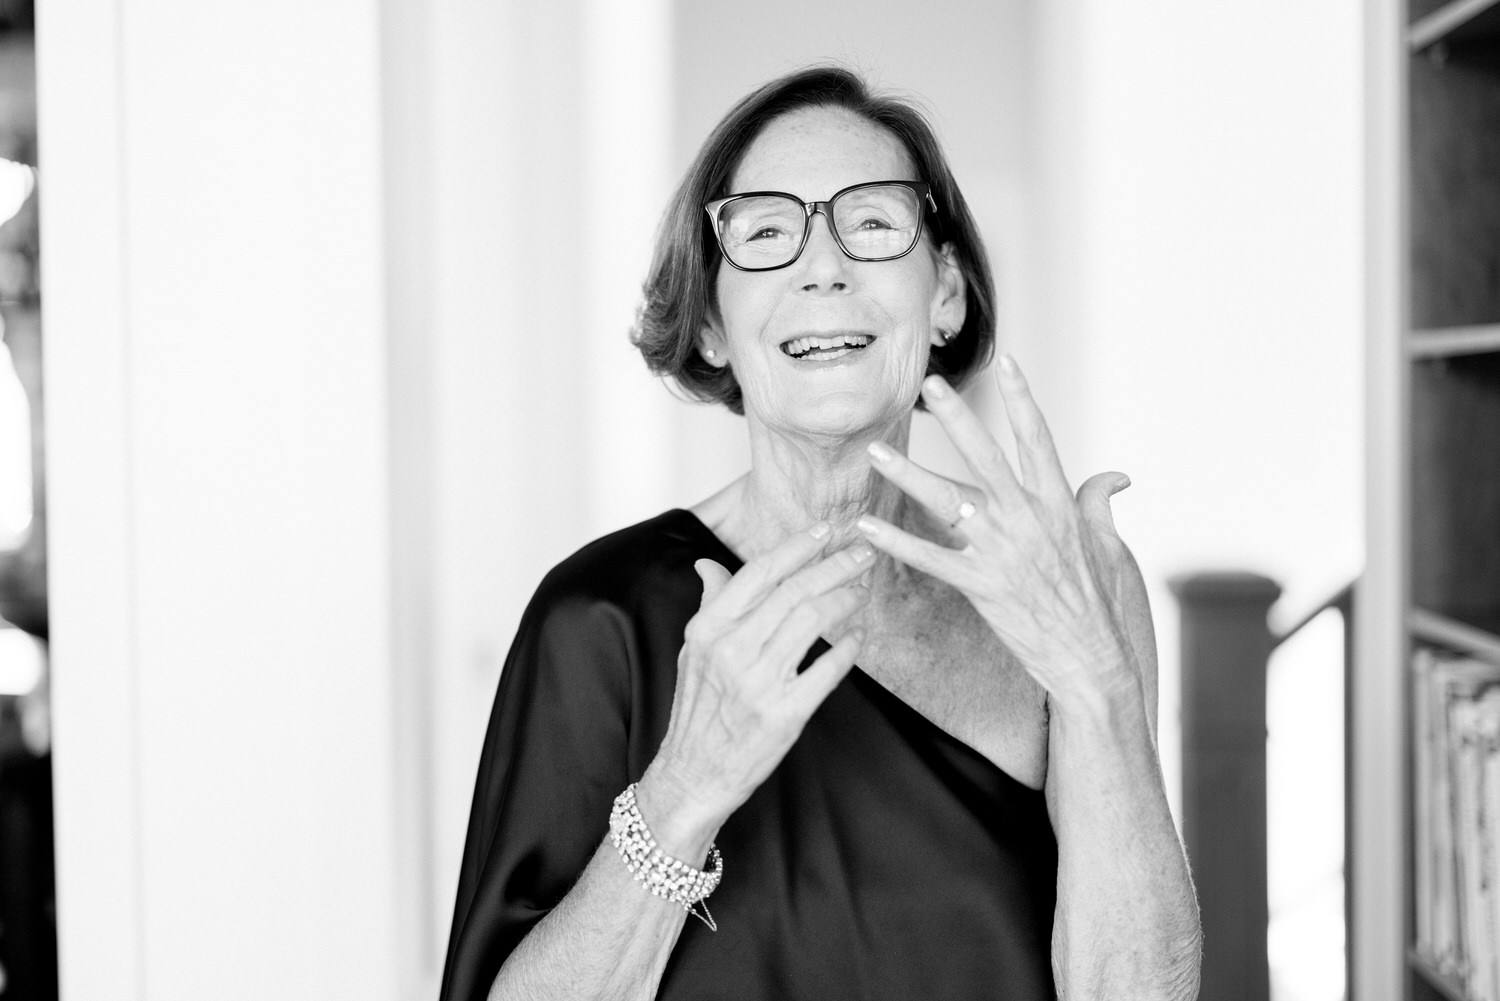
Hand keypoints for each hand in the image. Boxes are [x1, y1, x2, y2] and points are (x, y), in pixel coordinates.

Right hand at [643, 526, 870, 848]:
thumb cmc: (698, 710)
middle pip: (794, 591)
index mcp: (709, 628)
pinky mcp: (784, 713)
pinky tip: (859, 637)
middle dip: (835, 566)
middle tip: (862, 555)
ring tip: (862, 590)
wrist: (693, 774)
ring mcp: (759, 682)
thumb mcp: (693, 651)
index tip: (824, 531)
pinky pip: (828, 669)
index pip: (759, 573)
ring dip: (845, 598)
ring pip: (814, 620)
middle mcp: (732, 650)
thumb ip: (710, 604)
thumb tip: (709, 564)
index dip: (796, 547)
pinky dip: (849, 648)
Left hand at [856, 355, 1146, 714]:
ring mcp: (1003, 552)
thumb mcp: (1108, 545)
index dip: (1023, 398)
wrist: (1091, 657)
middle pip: (986, 457)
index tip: (1008, 361)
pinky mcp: (981, 586)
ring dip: (908, 474)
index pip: (1039, 438)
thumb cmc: (1098, 602)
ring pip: (947, 502)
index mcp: (1059, 503)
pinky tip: (864, 527)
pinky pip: (929, 558)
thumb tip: (1116, 475)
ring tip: (876, 451)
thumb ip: (1099, 503)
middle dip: (957, 418)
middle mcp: (1029, 519)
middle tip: (930, 385)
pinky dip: (894, 543)